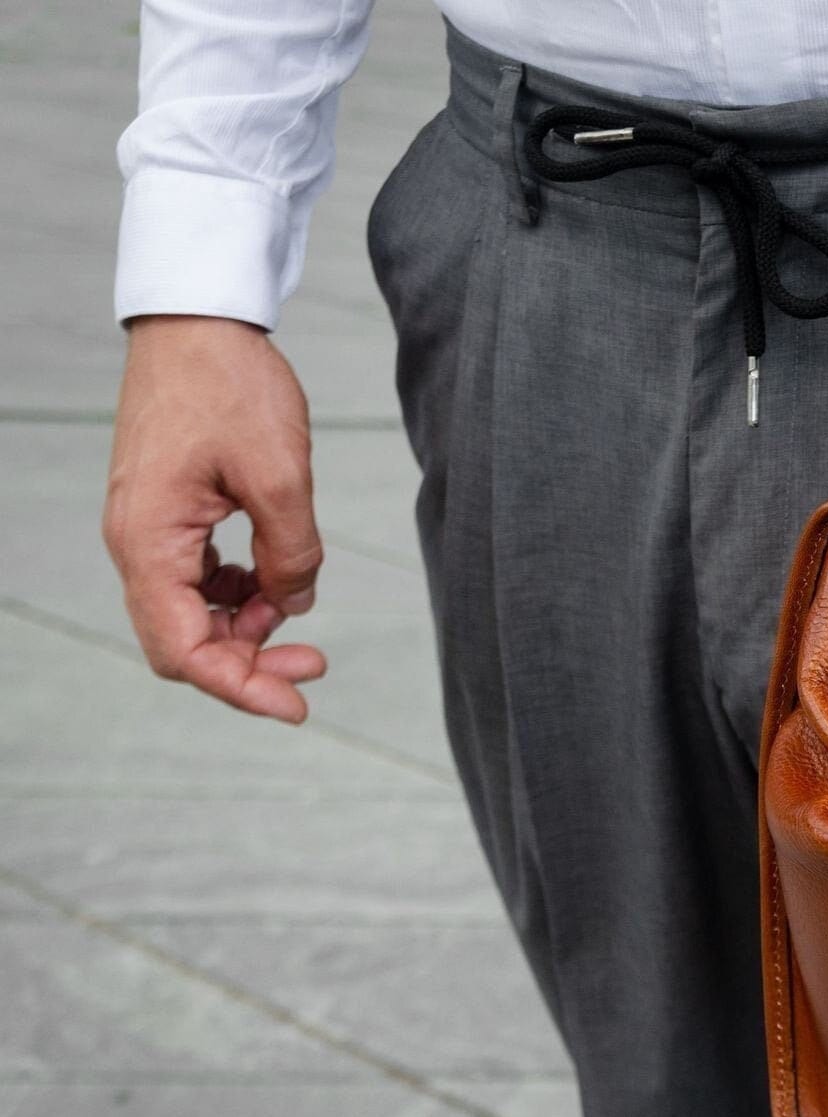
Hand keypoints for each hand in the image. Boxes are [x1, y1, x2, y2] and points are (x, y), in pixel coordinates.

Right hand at [104, 315, 327, 722]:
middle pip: (183, 641)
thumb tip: (294, 603)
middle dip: (247, 662)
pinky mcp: (169, 514)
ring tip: (296, 611)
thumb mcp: (282, 475)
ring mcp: (150, 530)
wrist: (198, 322)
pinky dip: (238, 591)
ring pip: (191, 612)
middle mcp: (137, 544)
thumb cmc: (230, 386)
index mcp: (149, 542)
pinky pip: (197, 577)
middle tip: (314, 665)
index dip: (240, 687)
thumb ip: (291, 552)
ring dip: (244, 626)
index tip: (298, 705)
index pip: (182, 650)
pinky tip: (275, 581)